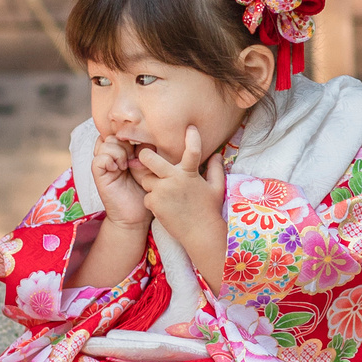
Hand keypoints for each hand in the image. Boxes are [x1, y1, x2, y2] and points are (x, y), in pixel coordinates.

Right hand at [91, 131, 149, 226]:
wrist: (137, 217)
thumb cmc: (145, 192)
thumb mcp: (150, 167)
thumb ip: (146, 151)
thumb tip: (147, 135)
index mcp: (123, 152)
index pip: (120, 131)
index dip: (130, 134)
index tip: (140, 146)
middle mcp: (111, 157)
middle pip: (112, 135)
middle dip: (124, 141)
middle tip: (133, 156)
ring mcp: (104, 166)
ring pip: (105, 144)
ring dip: (118, 151)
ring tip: (126, 165)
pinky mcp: (99, 176)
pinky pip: (98, 159)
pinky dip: (109, 160)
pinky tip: (119, 169)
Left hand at [133, 125, 226, 243]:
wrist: (200, 233)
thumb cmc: (210, 210)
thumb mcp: (217, 188)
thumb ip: (216, 169)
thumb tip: (217, 154)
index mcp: (189, 173)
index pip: (192, 150)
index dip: (192, 137)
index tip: (190, 128)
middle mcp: (173, 178)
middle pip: (149, 159)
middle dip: (144, 154)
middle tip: (144, 155)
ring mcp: (161, 190)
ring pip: (145, 179)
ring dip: (151, 183)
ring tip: (163, 191)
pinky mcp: (153, 203)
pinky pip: (147, 196)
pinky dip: (153, 200)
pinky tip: (164, 207)